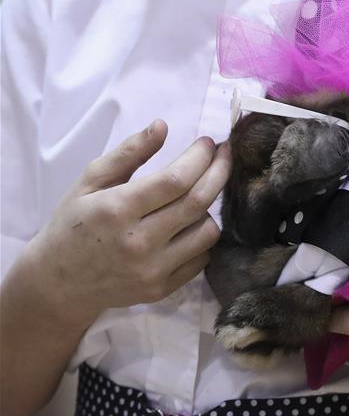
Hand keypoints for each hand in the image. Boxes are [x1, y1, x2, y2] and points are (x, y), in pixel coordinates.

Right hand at [28, 120, 230, 323]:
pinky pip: (202, 258)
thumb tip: (162, 126)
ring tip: (199, 193)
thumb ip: (128, 153)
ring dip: (211, 207)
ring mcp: (152, 270)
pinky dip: (203, 236)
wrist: (57, 284)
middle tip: (224, 155)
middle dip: (219, 171)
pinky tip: (191, 223)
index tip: (209, 143)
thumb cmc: (73, 224)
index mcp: (118, 210)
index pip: (175, 179)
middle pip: (198, 202)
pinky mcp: (161, 289)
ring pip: (207, 231)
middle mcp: (139, 243)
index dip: (200, 157)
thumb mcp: (90, 181)